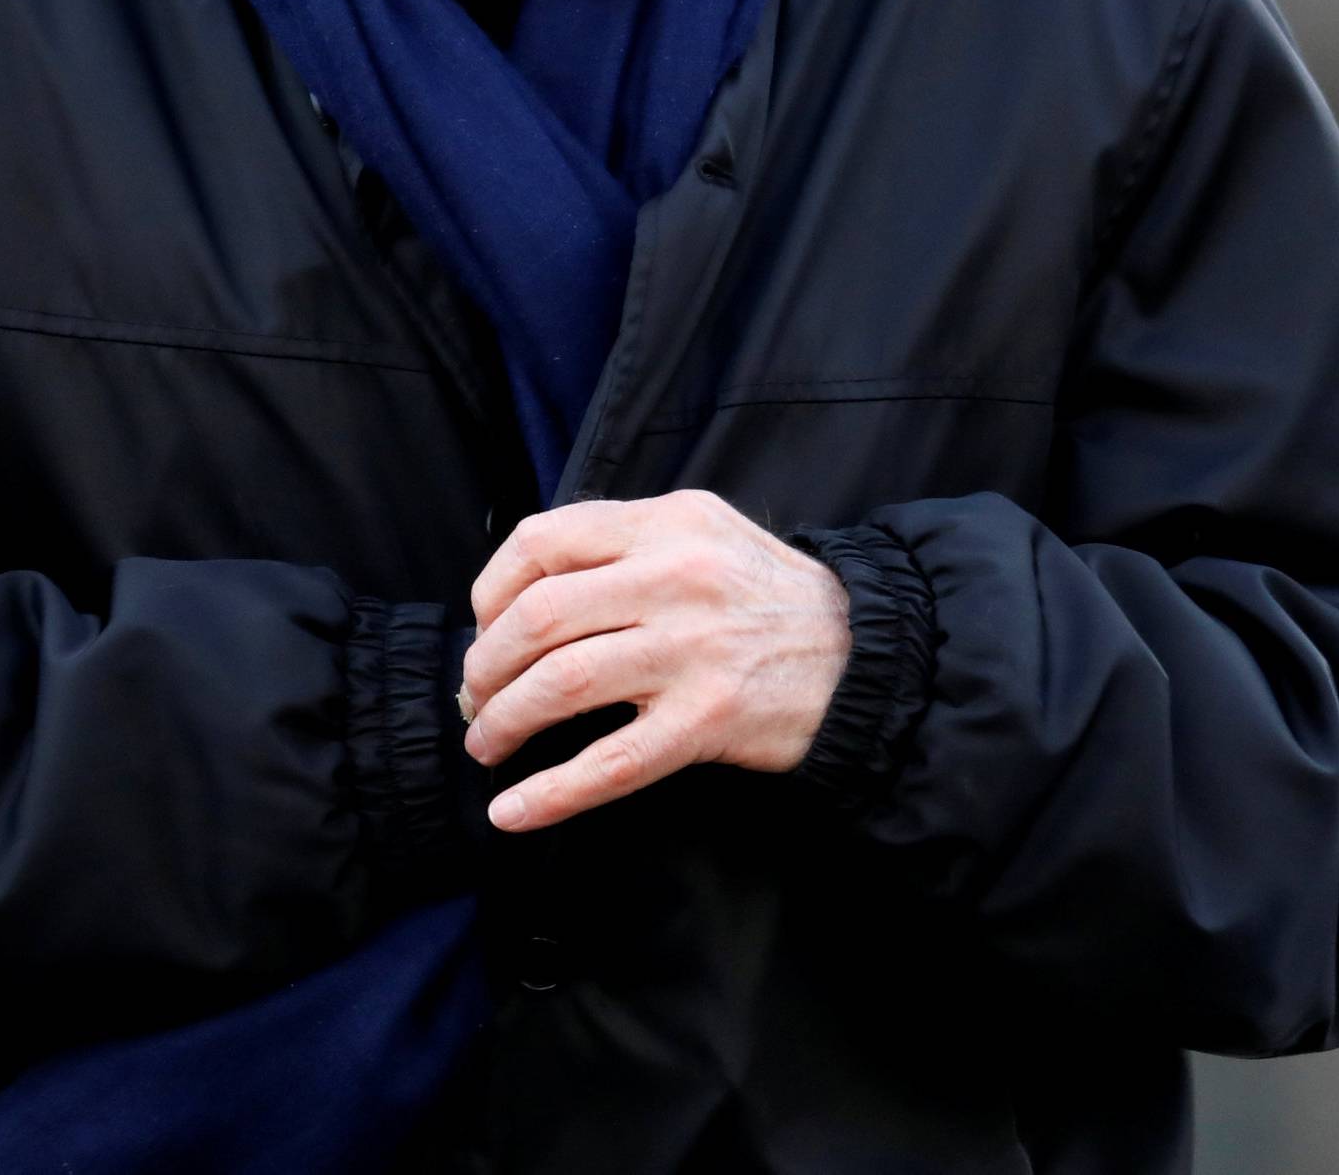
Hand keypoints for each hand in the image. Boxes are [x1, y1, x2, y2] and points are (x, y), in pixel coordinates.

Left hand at [458, 489, 850, 832]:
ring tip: (487, 744)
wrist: (863, 654)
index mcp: (665, 524)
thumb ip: (624, 542)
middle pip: (540, 617)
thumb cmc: (766, 594)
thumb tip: (523, 591)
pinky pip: (611, 763)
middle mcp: (674, 578)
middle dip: (487, 664)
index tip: (483, 627)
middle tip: (475, 696)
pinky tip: (512, 813)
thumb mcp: (702, 530)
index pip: (545, 541)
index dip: (493, 589)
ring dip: (505, 721)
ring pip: (562, 684)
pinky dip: (551, 793)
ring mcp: (691, 651)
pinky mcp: (707, 722)